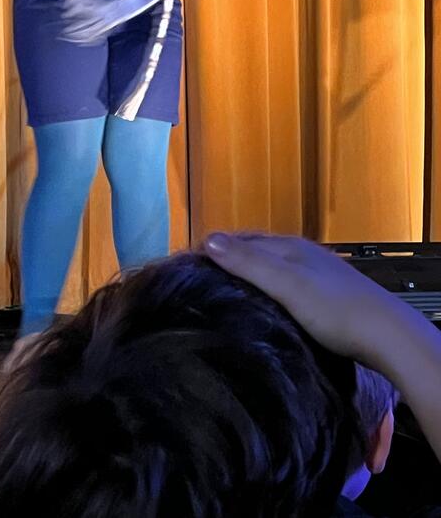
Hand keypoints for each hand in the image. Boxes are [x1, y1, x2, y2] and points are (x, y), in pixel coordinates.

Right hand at [203, 232, 409, 369]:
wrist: (385, 335)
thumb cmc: (334, 309)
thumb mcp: (286, 284)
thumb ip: (248, 262)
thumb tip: (208, 239)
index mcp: (289, 246)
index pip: (241, 238)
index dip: (216, 248)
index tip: (189, 264)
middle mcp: (301, 254)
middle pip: (257, 251)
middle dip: (230, 259)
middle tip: (202, 280)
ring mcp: (316, 274)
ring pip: (273, 268)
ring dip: (250, 276)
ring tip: (228, 294)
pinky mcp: (326, 297)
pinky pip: (287, 285)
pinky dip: (269, 290)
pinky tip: (266, 307)